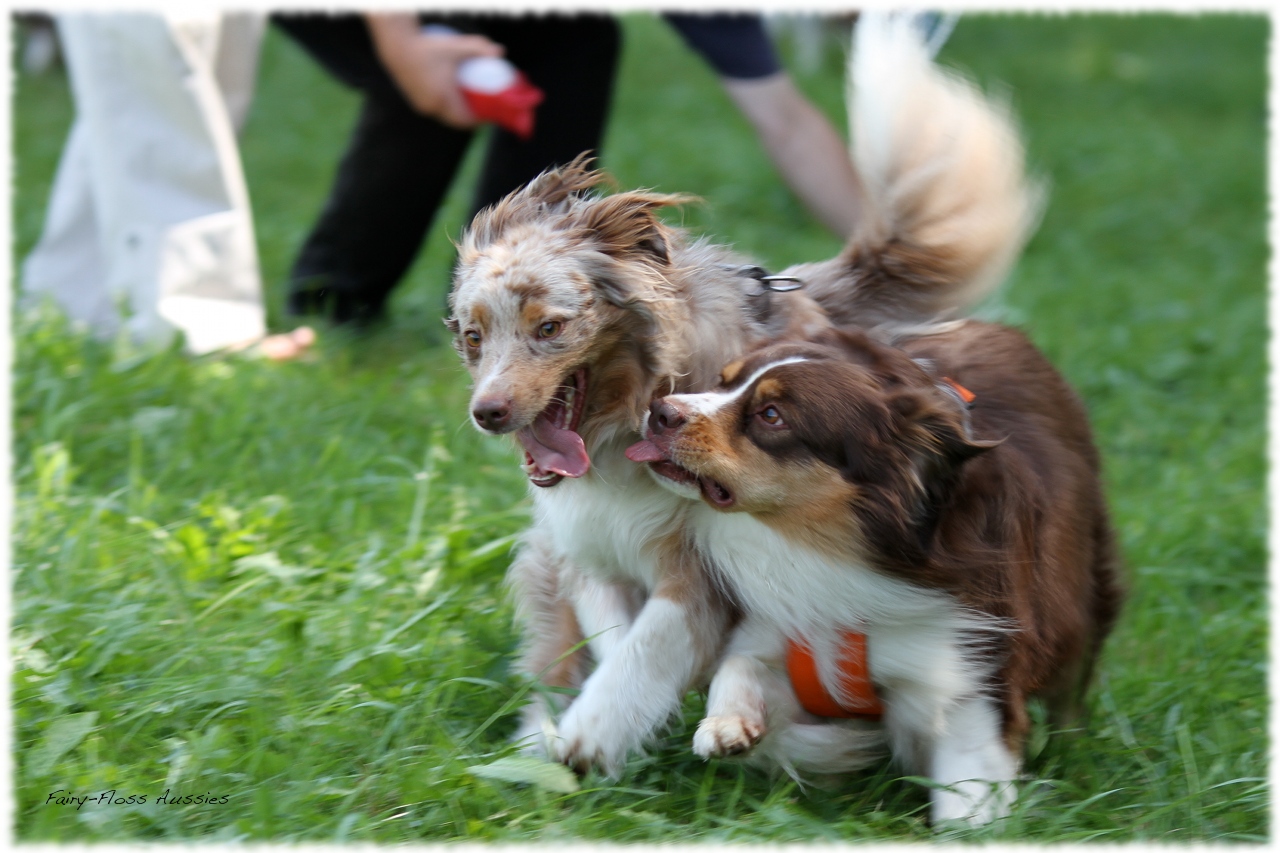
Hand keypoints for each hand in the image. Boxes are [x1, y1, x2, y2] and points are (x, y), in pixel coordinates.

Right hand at [365, 14, 503, 128]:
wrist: (397, 47)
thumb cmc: (426, 47)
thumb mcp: (455, 47)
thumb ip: (478, 48)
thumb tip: (500, 51)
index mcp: (443, 100)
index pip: (465, 121)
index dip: (479, 121)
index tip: (489, 115)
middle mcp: (432, 108)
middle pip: (456, 121)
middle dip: (470, 119)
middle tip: (482, 109)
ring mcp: (422, 106)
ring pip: (445, 117)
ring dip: (458, 114)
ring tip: (470, 105)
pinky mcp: (416, 102)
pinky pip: (436, 110)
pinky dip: (447, 109)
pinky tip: (453, 99)